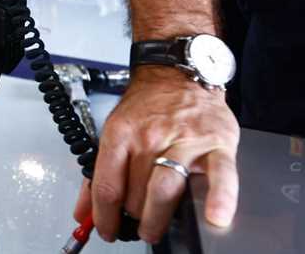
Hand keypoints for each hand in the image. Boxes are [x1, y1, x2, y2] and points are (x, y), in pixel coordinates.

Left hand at [75, 66, 239, 243]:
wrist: (178, 74)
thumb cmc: (147, 106)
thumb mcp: (115, 131)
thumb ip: (98, 173)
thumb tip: (83, 211)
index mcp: (121, 133)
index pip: (107, 184)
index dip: (103, 215)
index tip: (106, 230)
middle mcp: (150, 137)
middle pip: (136, 193)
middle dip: (132, 218)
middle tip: (135, 226)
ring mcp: (185, 141)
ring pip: (166, 190)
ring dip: (157, 219)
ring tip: (154, 231)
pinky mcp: (217, 145)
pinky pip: (222, 176)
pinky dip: (219, 199)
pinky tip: (214, 217)